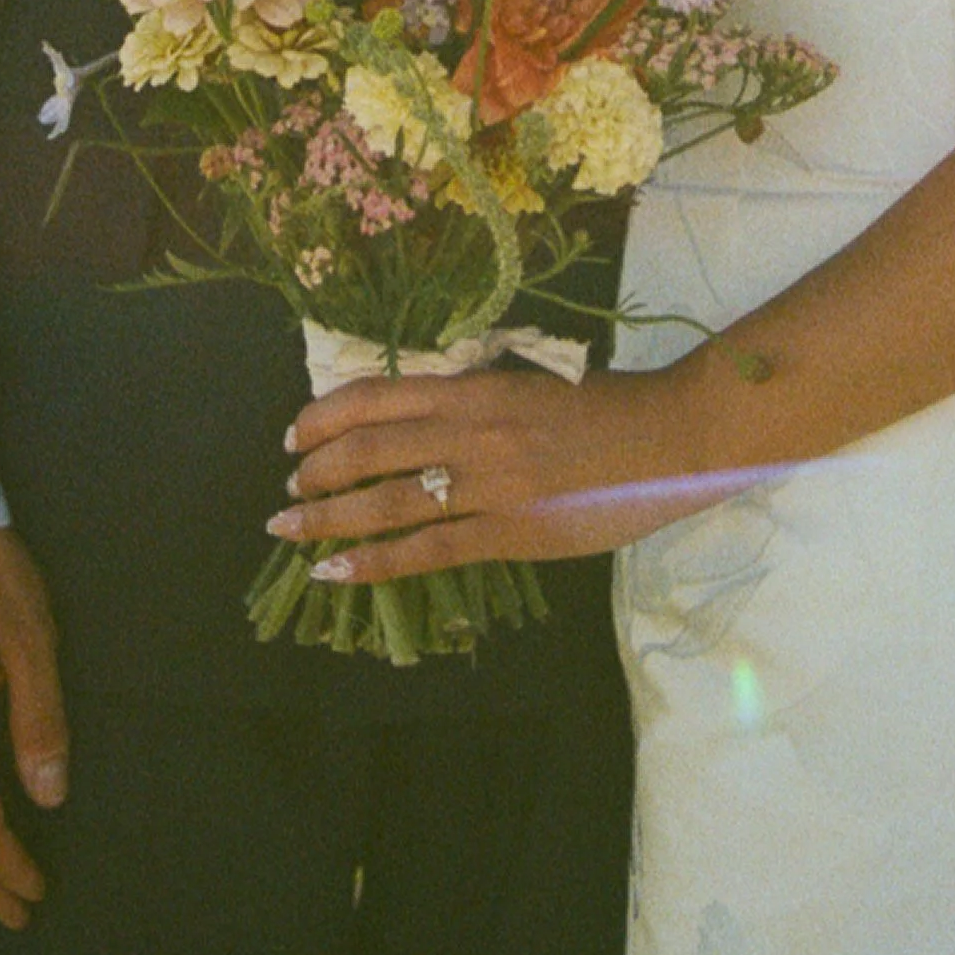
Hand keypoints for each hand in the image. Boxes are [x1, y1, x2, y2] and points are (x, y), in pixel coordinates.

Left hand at [277, 361, 750, 586]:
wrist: (666, 439)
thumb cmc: (605, 406)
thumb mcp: (528, 381)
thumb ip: (476, 397)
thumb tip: (421, 415)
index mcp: (474, 386)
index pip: (377, 396)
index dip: (324, 416)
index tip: (293, 434)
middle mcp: (468, 430)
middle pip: (367, 449)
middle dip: (314, 471)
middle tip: (287, 490)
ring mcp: (485, 485)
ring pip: (384, 501)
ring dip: (327, 518)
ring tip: (289, 532)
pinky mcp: (507, 533)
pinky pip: (425, 551)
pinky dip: (374, 562)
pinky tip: (337, 573)